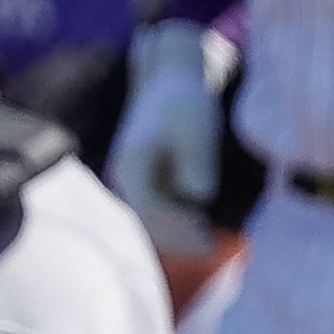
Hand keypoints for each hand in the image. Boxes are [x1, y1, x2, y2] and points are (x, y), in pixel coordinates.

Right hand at [112, 20, 238, 264]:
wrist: (168, 85)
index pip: (149, 208)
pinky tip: (200, 229)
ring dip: (175, 237)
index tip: (207, 238)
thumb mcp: (198, 132)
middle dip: (178, 239)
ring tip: (209, 244)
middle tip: (212, 249)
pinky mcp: (140, 185)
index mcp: (131, 162)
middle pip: (145, 221)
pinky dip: (174, 226)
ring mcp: (128, 183)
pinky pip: (153, 214)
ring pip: (147, 221)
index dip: (178, 228)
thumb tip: (196, 199)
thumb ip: (197, 166)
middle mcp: (122, 177)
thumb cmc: (186, 106)